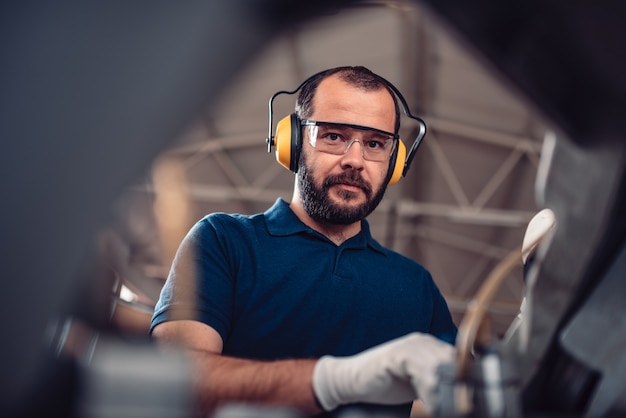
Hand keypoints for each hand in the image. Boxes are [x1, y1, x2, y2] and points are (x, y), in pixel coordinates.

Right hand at [312, 332, 454, 413]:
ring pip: (441, 368)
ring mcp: (410, 345)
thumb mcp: (421, 383)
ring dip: (444, 393)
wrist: (354, 381)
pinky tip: (429, 405)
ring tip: (439, 409)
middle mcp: (424, 341)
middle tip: (456, 409)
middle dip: (457, 389)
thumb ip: (439, 382)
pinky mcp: (397, 354)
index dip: (465, 382)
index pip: (462, 360)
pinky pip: (422, 372)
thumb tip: (464, 395)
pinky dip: (430, 392)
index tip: (465, 403)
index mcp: (432, 345)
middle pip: (454, 364)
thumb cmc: (387, 383)